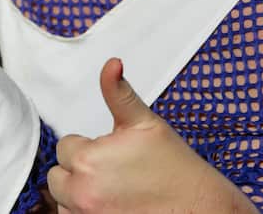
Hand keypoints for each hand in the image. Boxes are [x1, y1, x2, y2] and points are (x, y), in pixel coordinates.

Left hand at [46, 58, 257, 212]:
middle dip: (78, 172)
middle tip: (111, 174)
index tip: (111, 155)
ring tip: (114, 192)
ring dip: (79, 196)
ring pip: (63, 202)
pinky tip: (113, 207)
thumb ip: (119, 93)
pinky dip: (85, 213)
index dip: (88, 148)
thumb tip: (111, 63)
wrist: (205, 210)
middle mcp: (82, 193)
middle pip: (57, 177)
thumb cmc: (177, 169)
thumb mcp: (146, 124)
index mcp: (88, 160)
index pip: (65, 147)